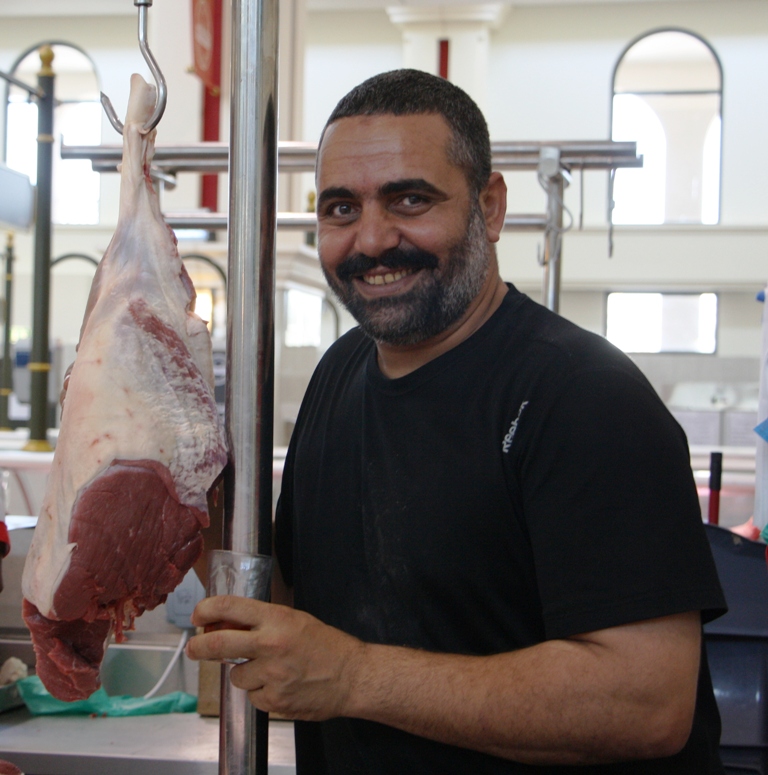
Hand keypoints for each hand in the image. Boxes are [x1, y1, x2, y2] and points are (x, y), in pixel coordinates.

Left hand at [186, 596, 365, 720]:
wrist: (351, 676)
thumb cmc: (327, 645)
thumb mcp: (295, 620)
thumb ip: (264, 622)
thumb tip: (230, 624)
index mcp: (276, 619)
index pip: (230, 607)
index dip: (207, 609)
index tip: (198, 615)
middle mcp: (270, 645)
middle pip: (219, 644)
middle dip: (200, 646)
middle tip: (194, 648)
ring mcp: (271, 675)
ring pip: (237, 676)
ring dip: (246, 674)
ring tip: (270, 671)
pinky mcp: (274, 701)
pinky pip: (253, 697)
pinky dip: (261, 693)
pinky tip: (280, 686)